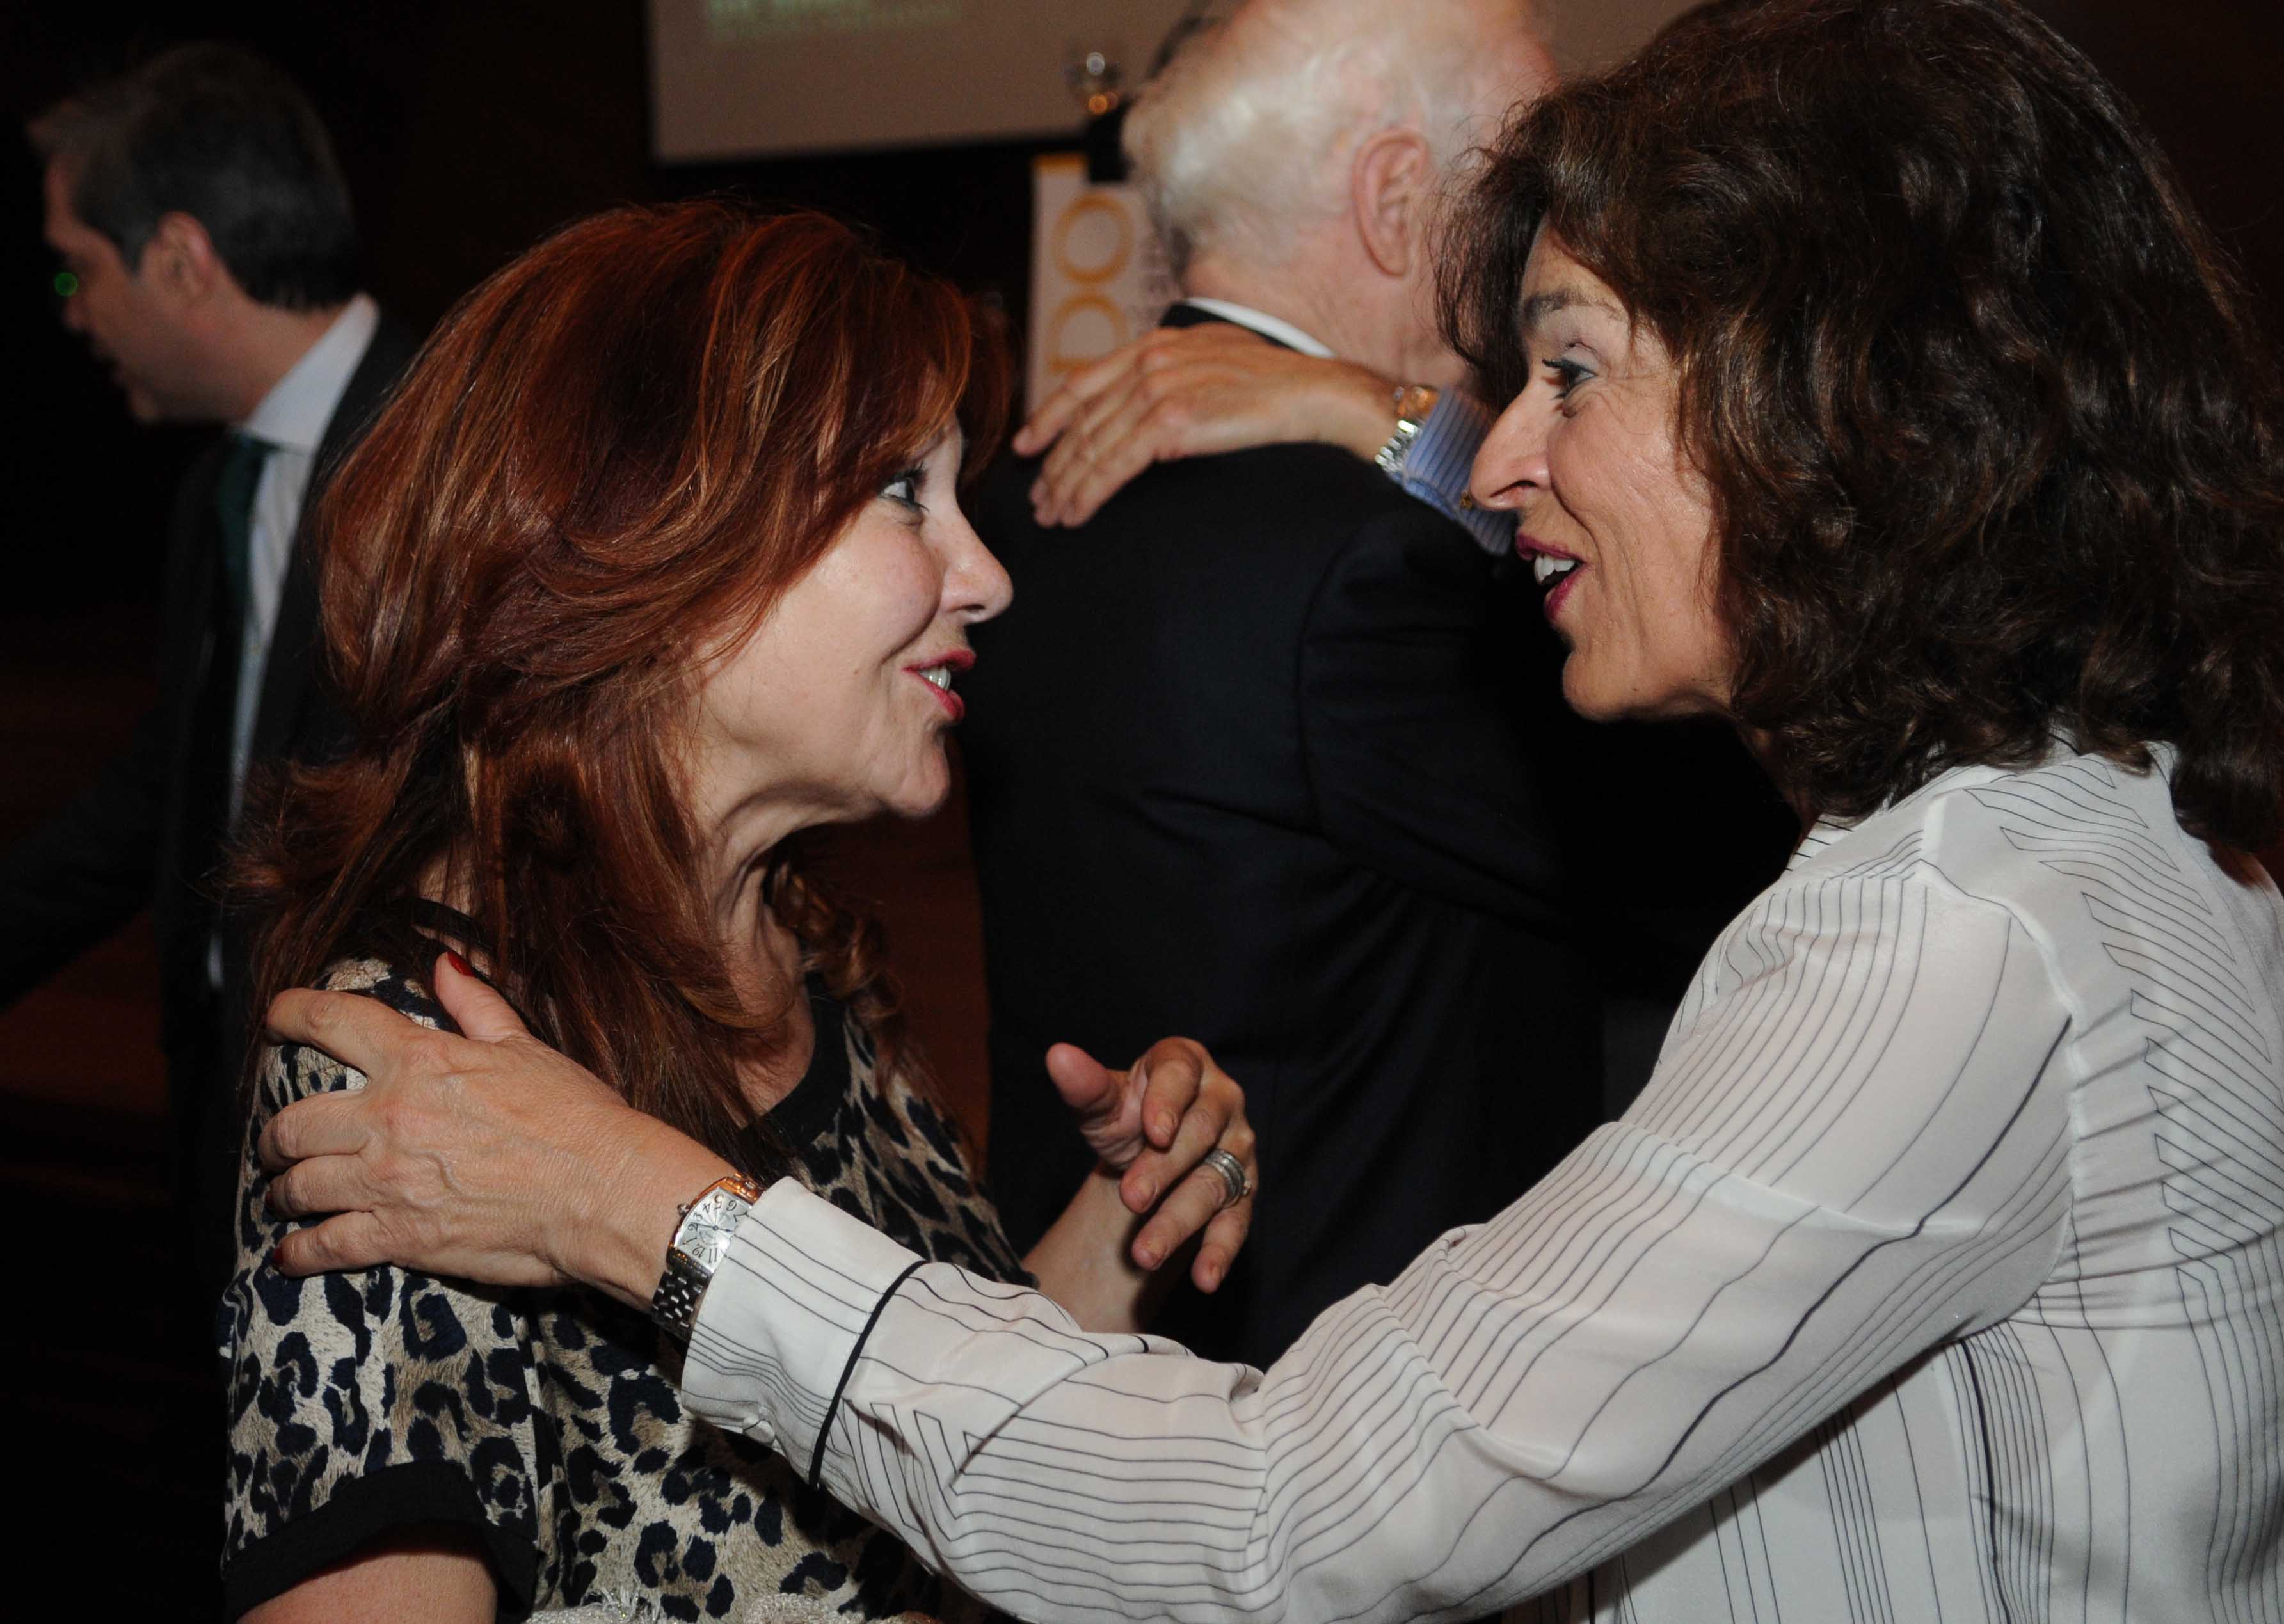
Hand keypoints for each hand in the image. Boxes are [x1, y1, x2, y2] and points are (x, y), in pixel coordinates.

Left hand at [259, 953, 733, 1306]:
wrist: (607, 1191)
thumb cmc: (578, 1118)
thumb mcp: (527, 1048)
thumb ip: (475, 1006)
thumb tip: (444, 964)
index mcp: (420, 1060)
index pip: (331, 1021)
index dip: (289, 1014)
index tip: (274, 1019)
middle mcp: (389, 1116)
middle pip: (293, 1121)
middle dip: (276, 1135)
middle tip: (279, 1143)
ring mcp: (388, 1181)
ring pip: (298, 1185)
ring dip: (283, 1191)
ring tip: (284, 1195)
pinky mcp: (399, 1238)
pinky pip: (324, 1246)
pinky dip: (299, 1253)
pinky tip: (291, 1255)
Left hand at [1013, 324, 1396, 525]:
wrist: (1312, 394)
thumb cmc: (1273, 386)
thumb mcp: (1212, 361)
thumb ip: (1172, 373)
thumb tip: (1147, 402)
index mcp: (1155, 345)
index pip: (1084, 383)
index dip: (1048, 416)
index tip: (1028, 445)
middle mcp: (1149, 362)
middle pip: (1081, 421)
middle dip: (1052, 465)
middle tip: (1038, 498)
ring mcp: (1158, 390)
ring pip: (1091, 447)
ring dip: (1065, 487)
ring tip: (1051, 515)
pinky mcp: (1171, 423)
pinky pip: (1113, 466)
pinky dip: (1088, 494)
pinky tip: (1076, 515)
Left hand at [1045, 1038, 1256, 1291]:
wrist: (1146, 1151)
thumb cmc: (1128, 1116)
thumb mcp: (1103, 1103)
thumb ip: (1085, 1085)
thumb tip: (1057, 1055)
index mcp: (1187, 1064)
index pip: (1181, 1077)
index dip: (1168, 1103)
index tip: (1152, 1132)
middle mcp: (1222, 1100)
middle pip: (1199, 1134)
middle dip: (1164, 1169)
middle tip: (1130, 1199)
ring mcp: (1237, 1148)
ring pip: (1213, 1184)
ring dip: (1179, 1221)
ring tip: (1145, 1254)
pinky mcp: (1243, 1191)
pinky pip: (1235, 1222)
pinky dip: (1219, 1251)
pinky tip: (1204, 1278)